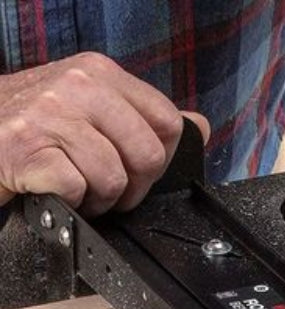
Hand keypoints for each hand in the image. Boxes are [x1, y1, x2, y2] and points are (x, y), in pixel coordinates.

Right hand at [0, 53, 209, 215]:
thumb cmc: (38, 129)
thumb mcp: (94, 110)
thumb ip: (146, 117)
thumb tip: (200, 126)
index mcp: (100, 73)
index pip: (168, 123)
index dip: (158, 159)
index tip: (135, 167)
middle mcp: (78, 85)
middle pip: (148, 156)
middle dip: (132, 186)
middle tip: (108, 188)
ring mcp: (50, 114)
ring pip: (113, 177)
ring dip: (99, 199)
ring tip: (79, 189)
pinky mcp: (27, 147)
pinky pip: (77, 188)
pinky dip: (71, 202)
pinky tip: (58, 191)